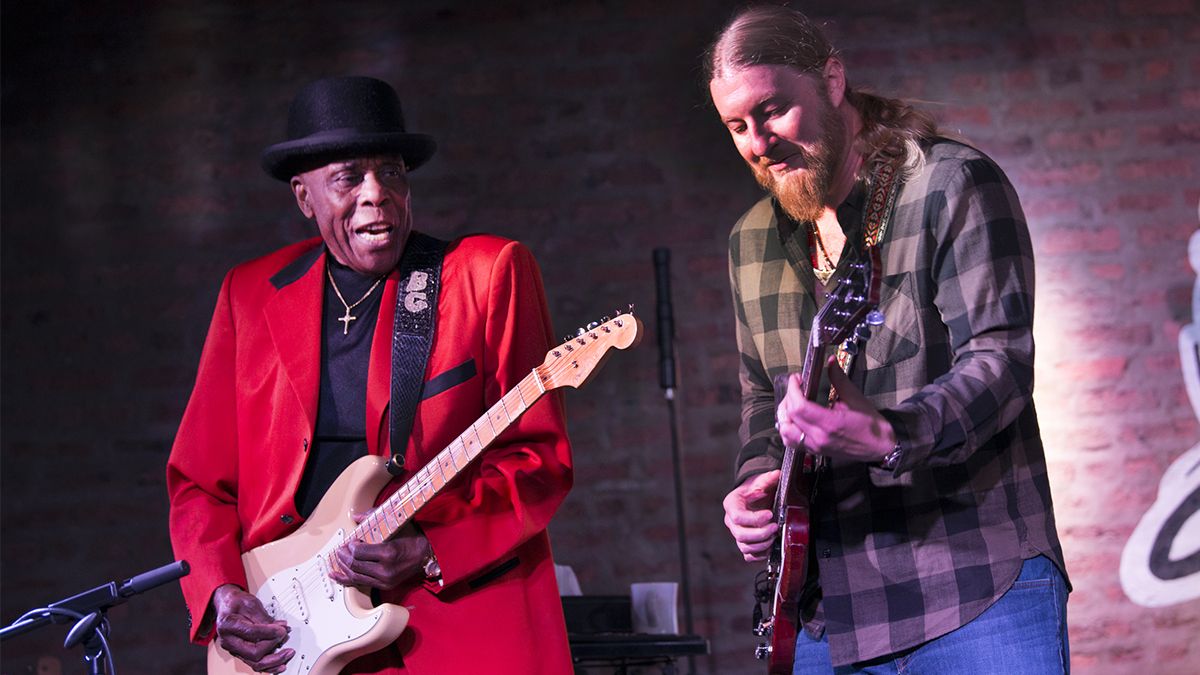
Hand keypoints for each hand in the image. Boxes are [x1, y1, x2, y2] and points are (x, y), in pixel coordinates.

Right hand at [211, 584, 292, 672]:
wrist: (227, 606)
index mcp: (228, 625)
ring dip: (274, 661)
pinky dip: (269, 666)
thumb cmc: (236, 603)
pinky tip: (280, 664)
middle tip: (285, 636)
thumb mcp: (251, 603)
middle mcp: (229, 641)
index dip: (269, 632)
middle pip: (253, 652)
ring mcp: (234, 649)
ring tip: (287, 655)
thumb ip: (264, 617)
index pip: (251, 633)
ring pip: (255, 663)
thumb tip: (281, 628)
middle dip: (273, 646)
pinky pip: (255, 664)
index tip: (282, 629)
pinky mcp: (241, 653)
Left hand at [329, 516, 429, 589]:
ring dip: (343, 566)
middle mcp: (385, 569)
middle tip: (341, 548)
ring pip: (355, 576)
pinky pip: (360, 583)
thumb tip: (357, 517)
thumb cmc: (413, 538)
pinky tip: (336, 575)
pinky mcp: (384, 585)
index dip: (350, 546)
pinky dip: (346, 579)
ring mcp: (385, 580)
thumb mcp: (396, 524)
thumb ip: (374, 517)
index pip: (358, 552)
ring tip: (338, 558)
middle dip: (343, 556)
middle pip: (355, 564)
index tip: (350, 541)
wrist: (427, 555)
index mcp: (388, 553)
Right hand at [722, 470, 779, 561]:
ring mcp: (737, 533)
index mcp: (732, 504)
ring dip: (762, 544)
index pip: (737, 516)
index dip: (754, 518)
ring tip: (774, 536)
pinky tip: (769, 546)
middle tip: (775, 527)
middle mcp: (731, 521)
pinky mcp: (744, 543)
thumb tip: (777, 474)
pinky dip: (759, 554)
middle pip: (740, 534)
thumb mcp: (760, 481)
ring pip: (744, 547)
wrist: (754, 496)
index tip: (769, 514)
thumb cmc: (755, 488)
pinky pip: (748, 555)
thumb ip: (767, 479)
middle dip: (760, 534)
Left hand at [776, 356, 895, 462]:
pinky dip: (788, 429)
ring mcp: (815, 447)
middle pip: (789, 417)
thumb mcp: (856, 399)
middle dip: (788, 398)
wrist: (882, 449)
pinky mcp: (815, 451)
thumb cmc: (873, 427)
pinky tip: (795, 418)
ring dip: (784, 415)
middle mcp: (819, 438)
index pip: (798, 407)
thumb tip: (831, 362)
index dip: (793, 390)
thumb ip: (839, 380)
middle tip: (796, 387)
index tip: (796, 379)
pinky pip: (791, 442)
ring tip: (793, 402)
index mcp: (830, 424)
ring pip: (785, 432)